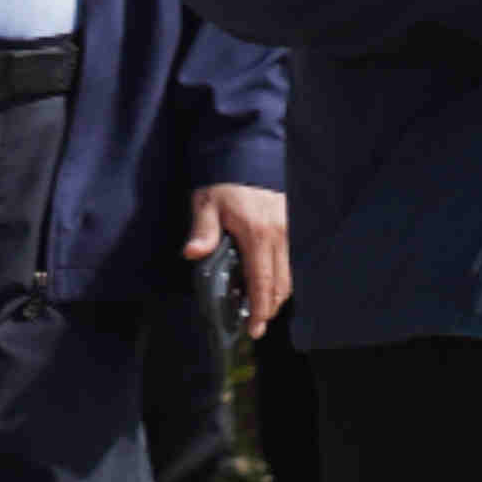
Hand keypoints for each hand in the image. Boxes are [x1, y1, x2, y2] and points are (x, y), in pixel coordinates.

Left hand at [187, 181, 291, 337]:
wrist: (246, 153)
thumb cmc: (224, 180)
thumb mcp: (206, 203)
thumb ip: (202, 230)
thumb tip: (192, 253)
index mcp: (258, 233)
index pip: (262, 280)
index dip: (260, 308)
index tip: (256, 328)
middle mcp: (279, 235)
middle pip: (281, 283)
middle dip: (270, 308)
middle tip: (256, 326)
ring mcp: (287, 230)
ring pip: (288, 274)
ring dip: (277, 295)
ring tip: (260, 309)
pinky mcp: (288, 225)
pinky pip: (289, 260)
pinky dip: (280, 278)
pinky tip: (265, 283)